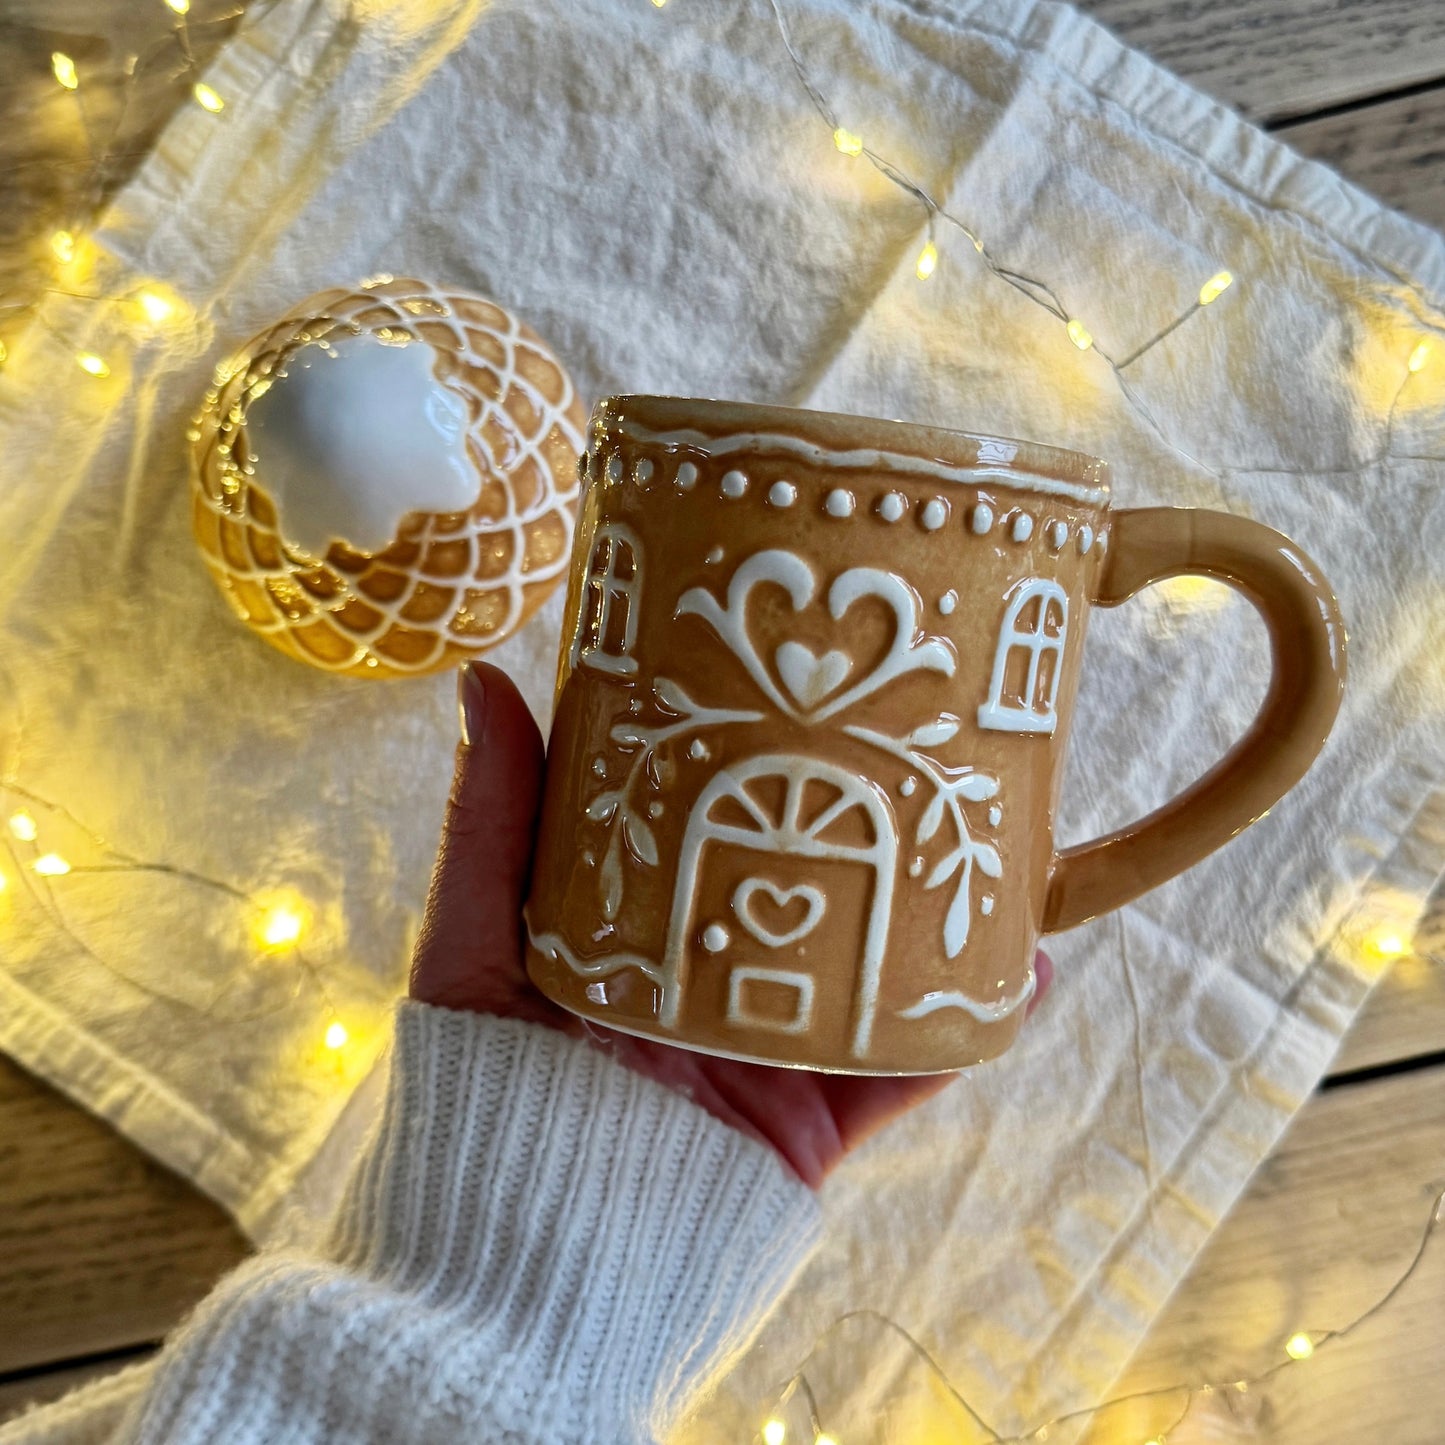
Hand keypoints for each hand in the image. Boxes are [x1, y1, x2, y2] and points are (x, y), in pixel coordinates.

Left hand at [411, 662, 1051, 1187]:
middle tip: (924, 748)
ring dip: (934, 918)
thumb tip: (488, 674)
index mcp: (636, 935)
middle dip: (865, 831)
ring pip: (869, 976)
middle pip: (806, 896)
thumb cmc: (485, 1094)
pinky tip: (1027, 970)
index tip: (804, 692)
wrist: (526, 1273)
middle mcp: (709, 987)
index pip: (708, 831)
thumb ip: (493, 823)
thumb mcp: (478, 943)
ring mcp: (766, 1058)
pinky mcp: (810, 1128)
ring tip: (998, 841)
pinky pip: (903, 1074)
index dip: (755, 764)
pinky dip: (963, 1031)